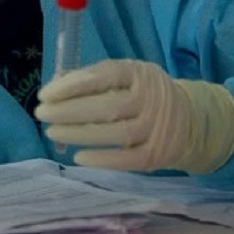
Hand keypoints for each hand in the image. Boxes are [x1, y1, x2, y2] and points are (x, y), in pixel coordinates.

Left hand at [35, 59, 233, 174]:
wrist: (192, 121)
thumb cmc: (145, 95)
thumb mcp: (127, 77)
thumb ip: (95, 79)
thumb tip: (56, 85)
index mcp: (139, 73)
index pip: (104, 75)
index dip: (72, 85)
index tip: (45, 94)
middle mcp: (151, 98)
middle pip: (107, 106)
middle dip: (69, 111)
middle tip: (42, 114)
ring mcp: (156, 127)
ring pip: (115, 133)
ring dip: (79, 134)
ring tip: (52, 133)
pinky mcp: (158, 154)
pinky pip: (127, 159)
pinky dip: (102, 160)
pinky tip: (78, 158)